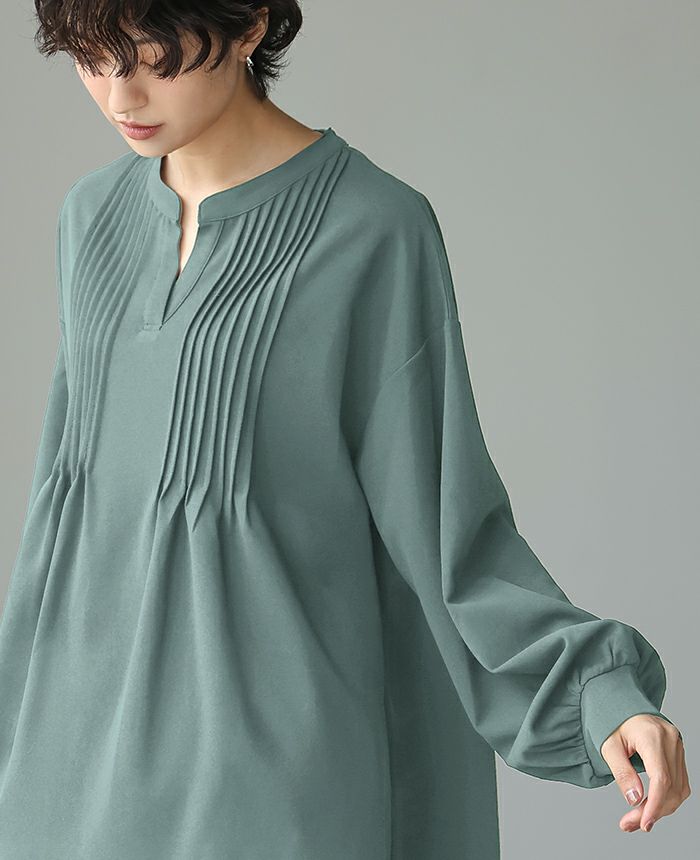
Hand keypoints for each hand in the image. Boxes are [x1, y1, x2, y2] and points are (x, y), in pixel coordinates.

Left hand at [600, 713, 689, 832]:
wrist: (621, 704)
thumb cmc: (612, 722)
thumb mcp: (608, 746)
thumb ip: (621, 772)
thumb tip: (635, 799)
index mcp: (652, 735)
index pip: (660, 778)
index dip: (654, 805)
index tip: (643, 824)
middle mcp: (671, 739)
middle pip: (670, 787)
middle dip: (652, 811)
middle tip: (629, 824)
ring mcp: (678, 745)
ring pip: (678, 789)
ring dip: (660, 809)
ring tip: (637, 819)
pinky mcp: (679, 753)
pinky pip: (679, 783)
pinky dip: (667, 798)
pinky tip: (650, 806)